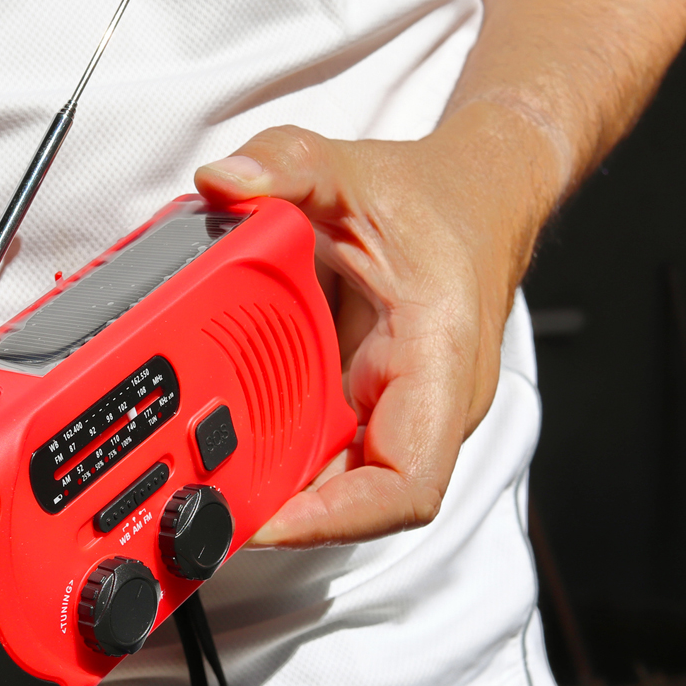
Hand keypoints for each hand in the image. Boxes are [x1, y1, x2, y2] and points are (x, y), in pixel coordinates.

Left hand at [195, 116, 543, 546]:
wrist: (482, 199)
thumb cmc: (438, 202)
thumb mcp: (354, 169)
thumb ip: (288, 164)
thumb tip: (224, 182)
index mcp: (440, 362)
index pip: (406, 485)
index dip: (336, 518)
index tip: (268, 521)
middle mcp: (428, 407)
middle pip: (359, 499)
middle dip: (283, 510)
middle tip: (204, 505)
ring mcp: (402, 413)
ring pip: (339, 482)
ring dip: (276, 489)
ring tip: (203, 486)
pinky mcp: (375, 407)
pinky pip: (328, 450)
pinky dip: (279, 454)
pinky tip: (227, 448)